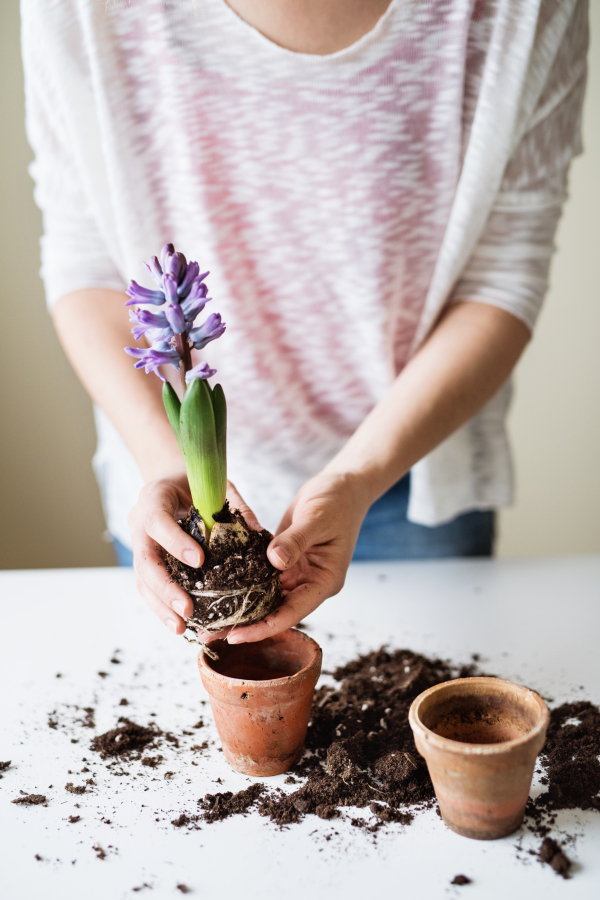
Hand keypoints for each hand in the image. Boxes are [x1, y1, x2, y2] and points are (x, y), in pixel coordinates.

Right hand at [129, 474, 259, 634]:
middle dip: (165, 588)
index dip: (175, 542)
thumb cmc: (195, 481)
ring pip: (142, 580)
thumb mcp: (217, 485)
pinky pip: (148, 587)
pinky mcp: (145, 560)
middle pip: (144, 560)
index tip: (199, 560)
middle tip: (187, 609)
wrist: (170, 478)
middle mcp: (139, 522)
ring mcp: (138, 543)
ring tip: (181, 627)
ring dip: (161, 605)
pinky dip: (162, 606)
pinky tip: (179, 623)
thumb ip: (236, 507)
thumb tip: (259, 533)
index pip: (158, 521)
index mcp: (154, 497)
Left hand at [226, 471, 370, 643]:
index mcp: (325, 581)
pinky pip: (262, 576)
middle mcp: (310, 583)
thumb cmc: (337, 501)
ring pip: (265, 597)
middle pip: (275, 612)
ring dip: (240, 606)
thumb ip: (296, 540)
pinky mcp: (284, 560)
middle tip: (209, 634)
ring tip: (207, 617)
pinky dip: (243, 583)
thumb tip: (275, 561)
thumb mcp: (317, 518)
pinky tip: (218, 587)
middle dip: (244, 623)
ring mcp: (297, 573)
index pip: (292, 613)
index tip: (235, 635)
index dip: (263, 627)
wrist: (342, 486)